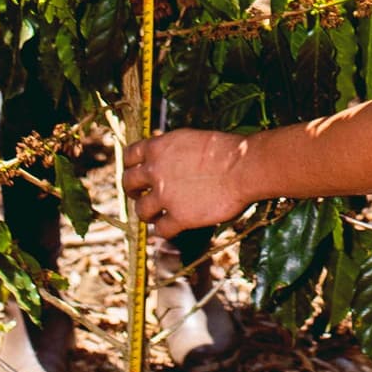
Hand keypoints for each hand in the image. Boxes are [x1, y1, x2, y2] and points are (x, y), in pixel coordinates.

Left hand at [123, 127, 258, 239]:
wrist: (243, 168)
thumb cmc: (226, 151)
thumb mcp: (191, 139)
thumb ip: (171, 151)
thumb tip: (165, 159)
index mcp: (158, 147)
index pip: (129, 156)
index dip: (131, 166)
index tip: (135, 173)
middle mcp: (155, 170)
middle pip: (128, 184)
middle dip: (132, 192)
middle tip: (140, 196)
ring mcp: (165, 195)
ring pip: (141, 210)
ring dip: (147, 215)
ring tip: (156, 217)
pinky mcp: (179, 217)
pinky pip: (161, 230)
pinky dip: (164, 231)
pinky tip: (172, 229)